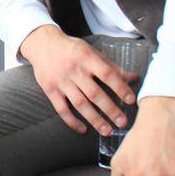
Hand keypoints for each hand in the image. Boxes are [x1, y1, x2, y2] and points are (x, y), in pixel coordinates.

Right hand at [18, 25, 137, 135]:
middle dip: (110, 109)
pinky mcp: (49, 90)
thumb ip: (111, 66)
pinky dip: (72, 120)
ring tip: (107, 131)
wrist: (42, 44)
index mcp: (86, 58)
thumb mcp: (91, 52)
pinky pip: (61, 109)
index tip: (131, 100)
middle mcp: (73, 70)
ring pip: (79, 104)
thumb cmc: (71, 49)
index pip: (107, 74)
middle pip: (94, 93)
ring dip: (94, 119)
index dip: (120, 87)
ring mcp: (60, 81)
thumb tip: (132, 77)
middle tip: (122, 122)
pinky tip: (83, 129)